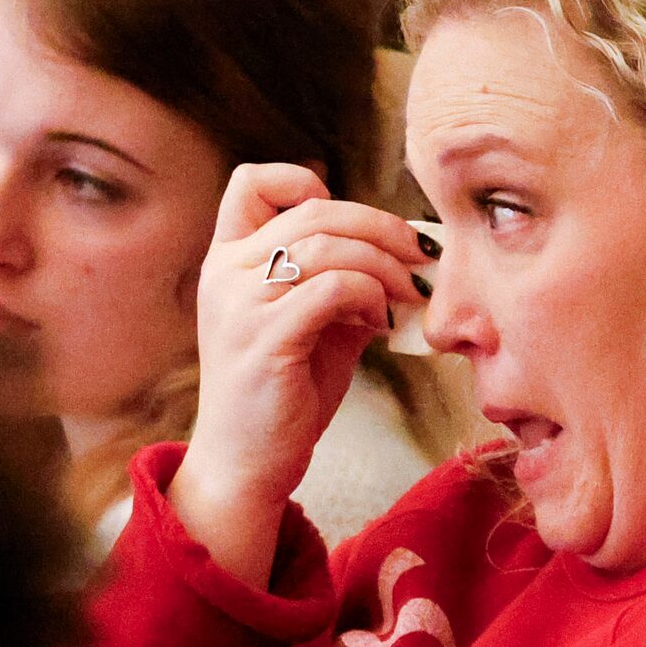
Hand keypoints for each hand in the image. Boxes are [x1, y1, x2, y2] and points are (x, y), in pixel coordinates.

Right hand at [170, 166, 431, 586]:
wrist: (246, 464)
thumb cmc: (283, 395)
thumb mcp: (313, 325)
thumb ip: (341, 282)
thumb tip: (403, 255)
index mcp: (227, 261)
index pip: (252, 183)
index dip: (305, 182)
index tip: (354, 221)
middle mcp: (225, 273)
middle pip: (313, 210)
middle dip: (380, 227)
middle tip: (420, 255)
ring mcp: (240, 304)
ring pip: (328, 245)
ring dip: (384, 265)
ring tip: (407, 295)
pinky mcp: (266, 338)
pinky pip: (334, 288)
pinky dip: (371, 296)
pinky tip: (381, 324)